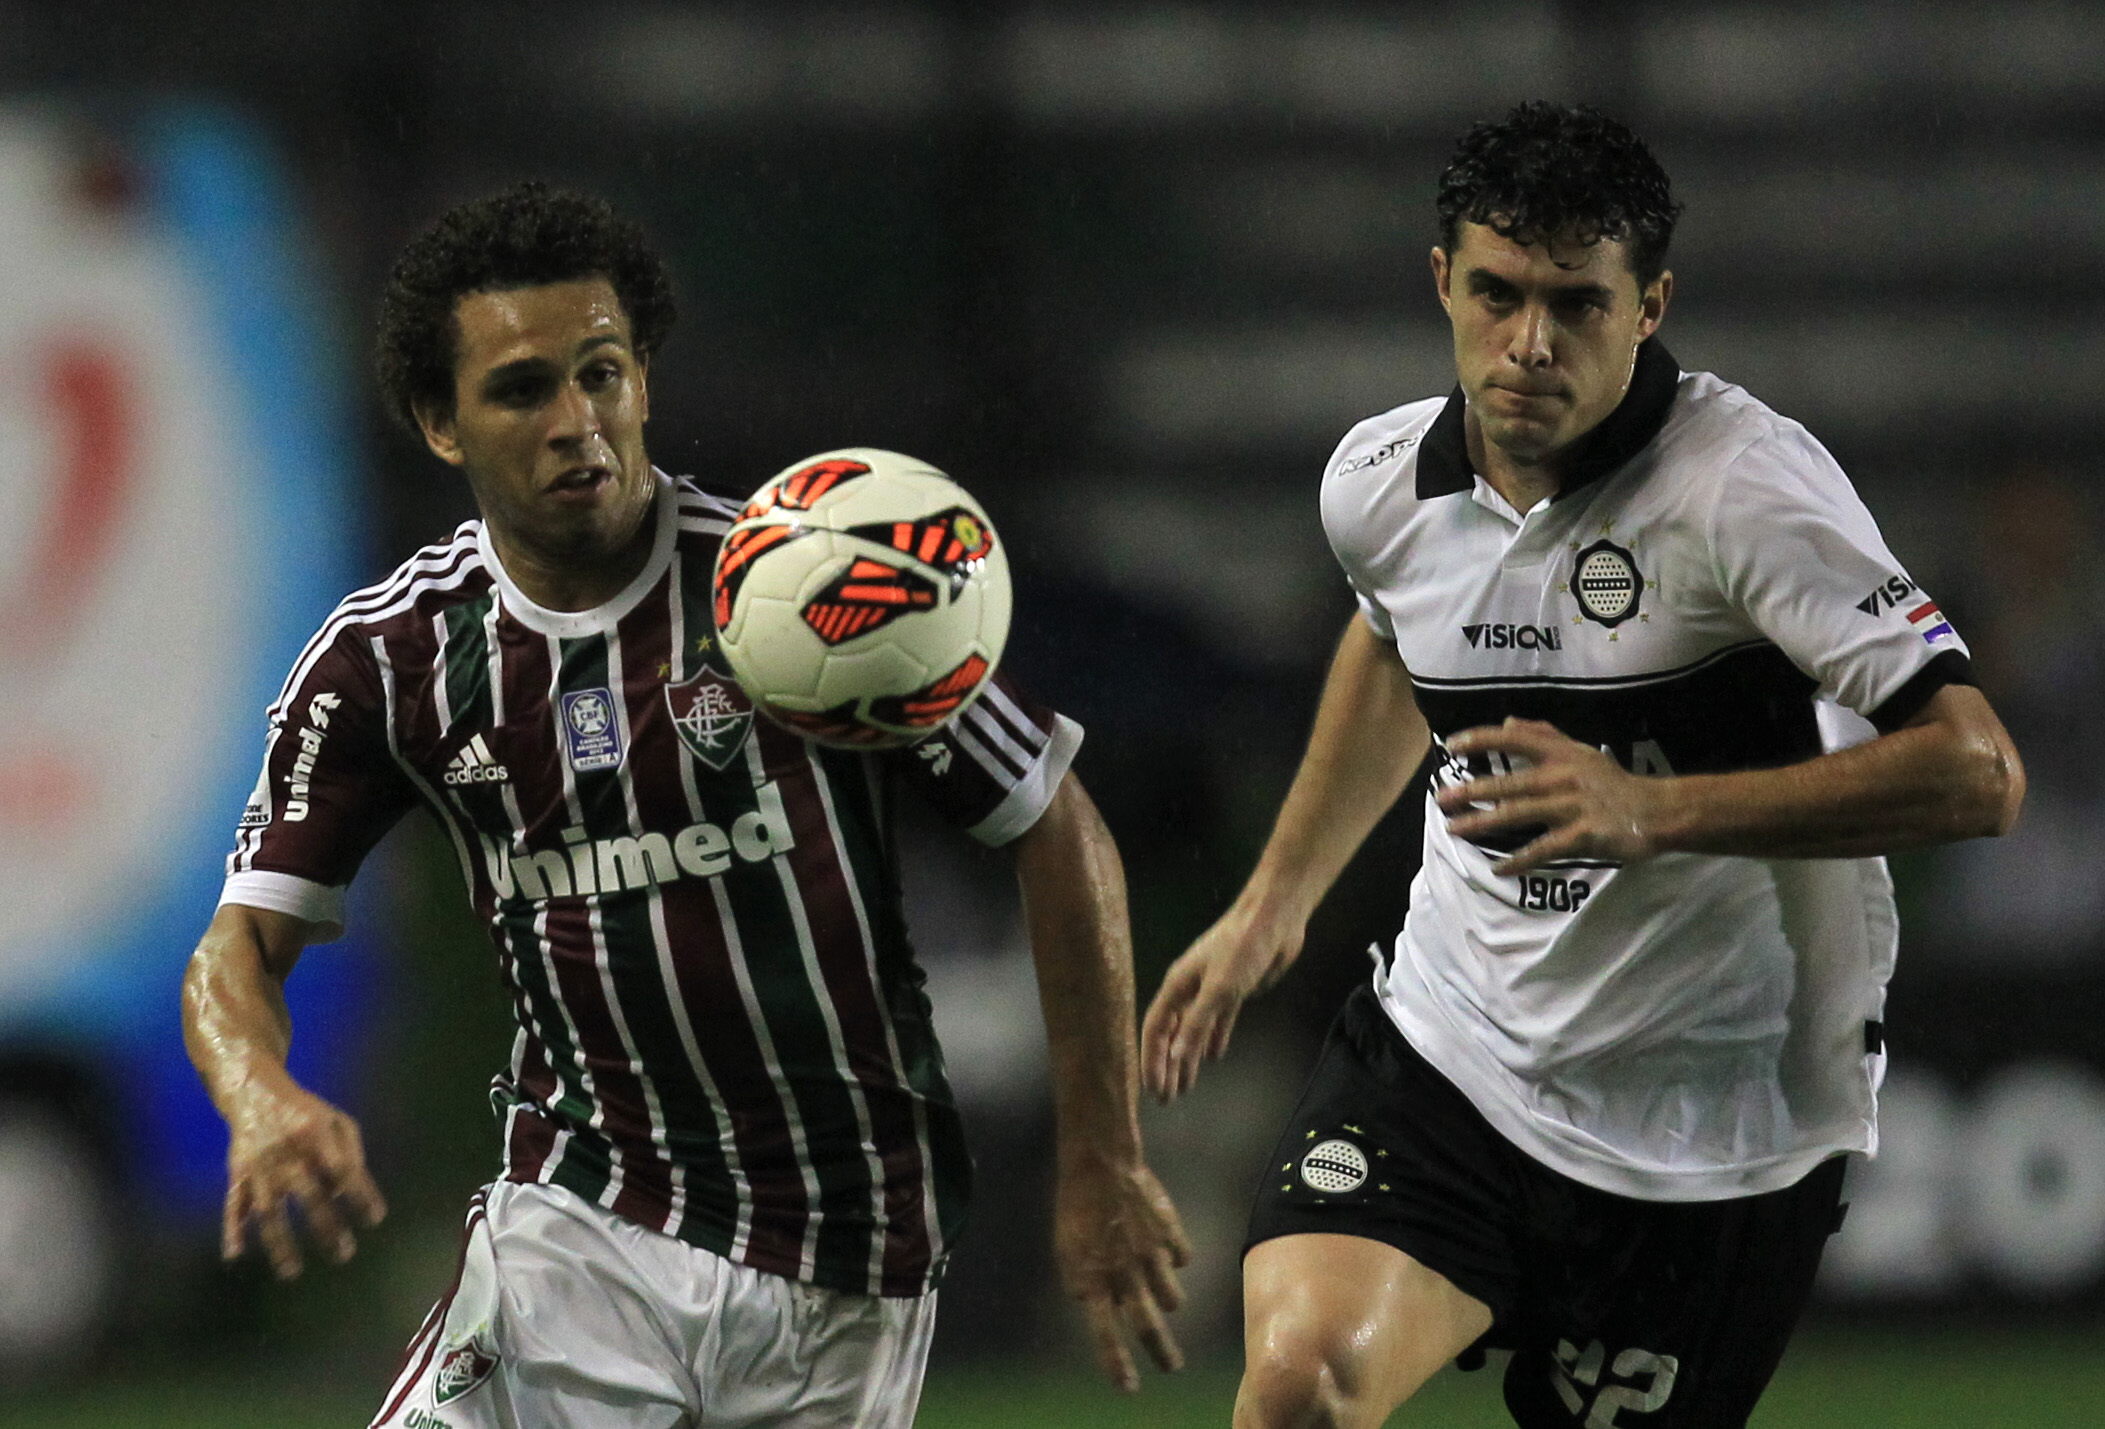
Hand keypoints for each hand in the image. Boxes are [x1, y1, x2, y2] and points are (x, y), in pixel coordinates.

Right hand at [221, 1074, 385, 1278]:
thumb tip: (350, 1190)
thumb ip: (351, 1150)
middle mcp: (287, 1153)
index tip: (375, 1219)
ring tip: (292, 1271)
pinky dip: (231, 1229)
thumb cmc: (304, 1111)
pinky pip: (233, 1205)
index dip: (360, 1195)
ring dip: (279, 1242)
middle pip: (309, 1195)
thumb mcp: (336, 1118)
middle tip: (345, 1255)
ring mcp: (259, 1166)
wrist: (254, 1092)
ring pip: (269, 1210)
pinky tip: (235, 1254)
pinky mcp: (237, 1173)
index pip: (343, 1170)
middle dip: (327, 1227)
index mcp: (315, 1135)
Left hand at [1055, 1156, 1190, 1392]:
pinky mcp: (1171, 1236)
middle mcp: (1125, 1275)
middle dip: (1162, 1353)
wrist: (1101, 1165)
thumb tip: (1095, 1304)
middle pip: (1148, 1326)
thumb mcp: (1067, 1251)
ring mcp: (1152, 1256)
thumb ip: (1083, 1281)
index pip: (1105, 1335)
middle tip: (1173, 1367)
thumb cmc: (1077, 1208)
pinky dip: (1176, 1258)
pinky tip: (1166, 1248)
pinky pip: (1182, 1258)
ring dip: (1168, 1300)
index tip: (1129, 1388)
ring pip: (1172, 1296)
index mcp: (1093, 1281)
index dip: (1118, 1365)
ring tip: (1165, 1295)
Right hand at [1142, 902, 1301, 1101]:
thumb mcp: (1219, 988)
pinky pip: (1219, 1022)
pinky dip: (1214, 1039)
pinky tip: (1214, 1058)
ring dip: (1189, 1058)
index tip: (1152, 1088)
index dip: (1152, 1059)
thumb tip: (1176, 1055)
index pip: (1157, 1029)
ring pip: (1194, 1031)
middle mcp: (1190, 990)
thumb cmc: (1242, 948)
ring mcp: (1212, 990)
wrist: (1274, 920)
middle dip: (1167, 1065)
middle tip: (1166, 1097)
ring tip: (1185, 1087)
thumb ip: (1197, 1023)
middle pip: (1173, 1034)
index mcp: (1178, 986)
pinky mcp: (1234, 990)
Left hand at [1435, 717, 1664, 874]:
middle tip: (1441, 799)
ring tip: (1455, 830)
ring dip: (1483, 823)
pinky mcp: (1583, 835)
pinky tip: (1498, 870)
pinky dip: (1520, 861)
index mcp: (1561, 754)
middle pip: (1509, 783)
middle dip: (1471, 791)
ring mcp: (1572, 806)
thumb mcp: (1580, 752)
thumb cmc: (1613, 782)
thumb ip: (1544, 736)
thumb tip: (1507, 722)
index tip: (1452, 745)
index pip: (1514, 740)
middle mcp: (1563, 776)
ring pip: (1518, 814)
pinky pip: (1544, 849)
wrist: (1656, 810)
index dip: (1482, 740)